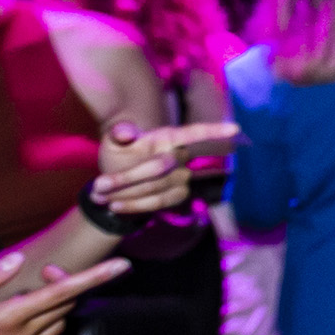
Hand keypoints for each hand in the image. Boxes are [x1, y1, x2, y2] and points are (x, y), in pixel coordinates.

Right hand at [0, 250, 128, 334]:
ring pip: (59, 324)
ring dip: (52, 309)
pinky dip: (46, 332)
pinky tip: (24, 328)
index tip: (122, 266)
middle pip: (65, 304)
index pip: (61, 292)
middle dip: (63, 284)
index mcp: (8, 316)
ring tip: (24, 304)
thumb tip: (18, 259)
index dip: (95, 277)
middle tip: (45, 272)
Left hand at [91, 119, 240, 218]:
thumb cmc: (119, 156)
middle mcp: (181, 156)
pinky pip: (158, 203)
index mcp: (169, 137)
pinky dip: (135, 205)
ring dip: (128, 194)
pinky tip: (116, 205)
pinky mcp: (178, 196)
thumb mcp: (112, 142)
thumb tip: (125, 131)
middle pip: (161, 167)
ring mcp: (182, 177)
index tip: (236, 129)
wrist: (116, 184)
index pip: (195, 133)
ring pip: (158, 187)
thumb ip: (118, 134)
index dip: (215, 131)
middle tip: (98, 186)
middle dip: (127, 178)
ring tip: (100, 196)